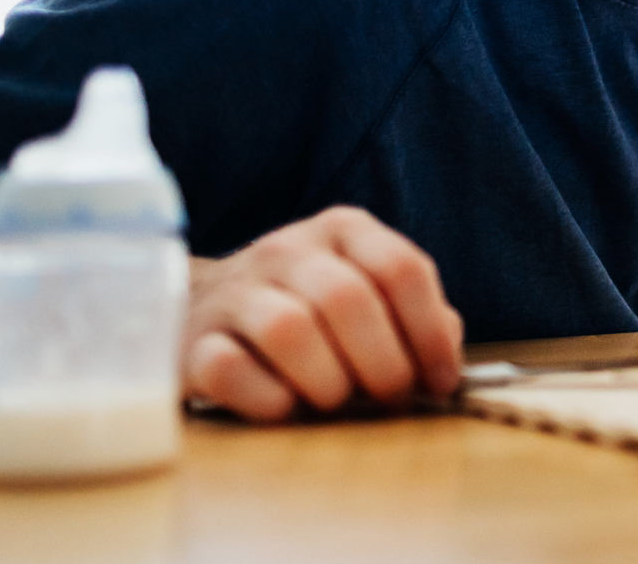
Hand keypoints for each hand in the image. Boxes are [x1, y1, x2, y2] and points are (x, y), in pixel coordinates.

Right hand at [185, 206, 463, 421]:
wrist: (207, 312)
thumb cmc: (312, 312)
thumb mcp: (370, 296)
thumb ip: (418, 319)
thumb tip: (445, 363)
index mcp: (343, 230)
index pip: (401, 268)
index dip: (430, 332)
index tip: (440, 382)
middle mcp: (286, 249)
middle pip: (348, 299)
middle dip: (383, 364)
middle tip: (390, 400)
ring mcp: (234, 291)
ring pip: (289, 330)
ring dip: (327, 383)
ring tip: (336, 402)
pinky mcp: (191, 341)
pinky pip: (230, 370)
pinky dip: (268, 400)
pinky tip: (285, 407)